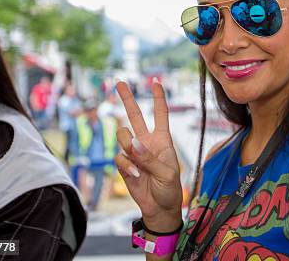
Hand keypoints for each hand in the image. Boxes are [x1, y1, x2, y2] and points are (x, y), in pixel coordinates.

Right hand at [114, 80, 182, 230]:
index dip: (158, 98)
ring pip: (122, 137)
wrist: (159, 208)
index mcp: (162, 140)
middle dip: (127, 99)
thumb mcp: (167, 173)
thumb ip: (149, 157)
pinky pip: (119, 157)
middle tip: (119, 82)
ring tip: (139, 165)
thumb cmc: (169, 189)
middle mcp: (146, 142)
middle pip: (135, 116)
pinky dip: (126, 166)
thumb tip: (132, 142)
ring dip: (128, 147)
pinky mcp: (124, 164)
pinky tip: (136, 175)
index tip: (156, 82)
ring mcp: (134, 152)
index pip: (160, 114)